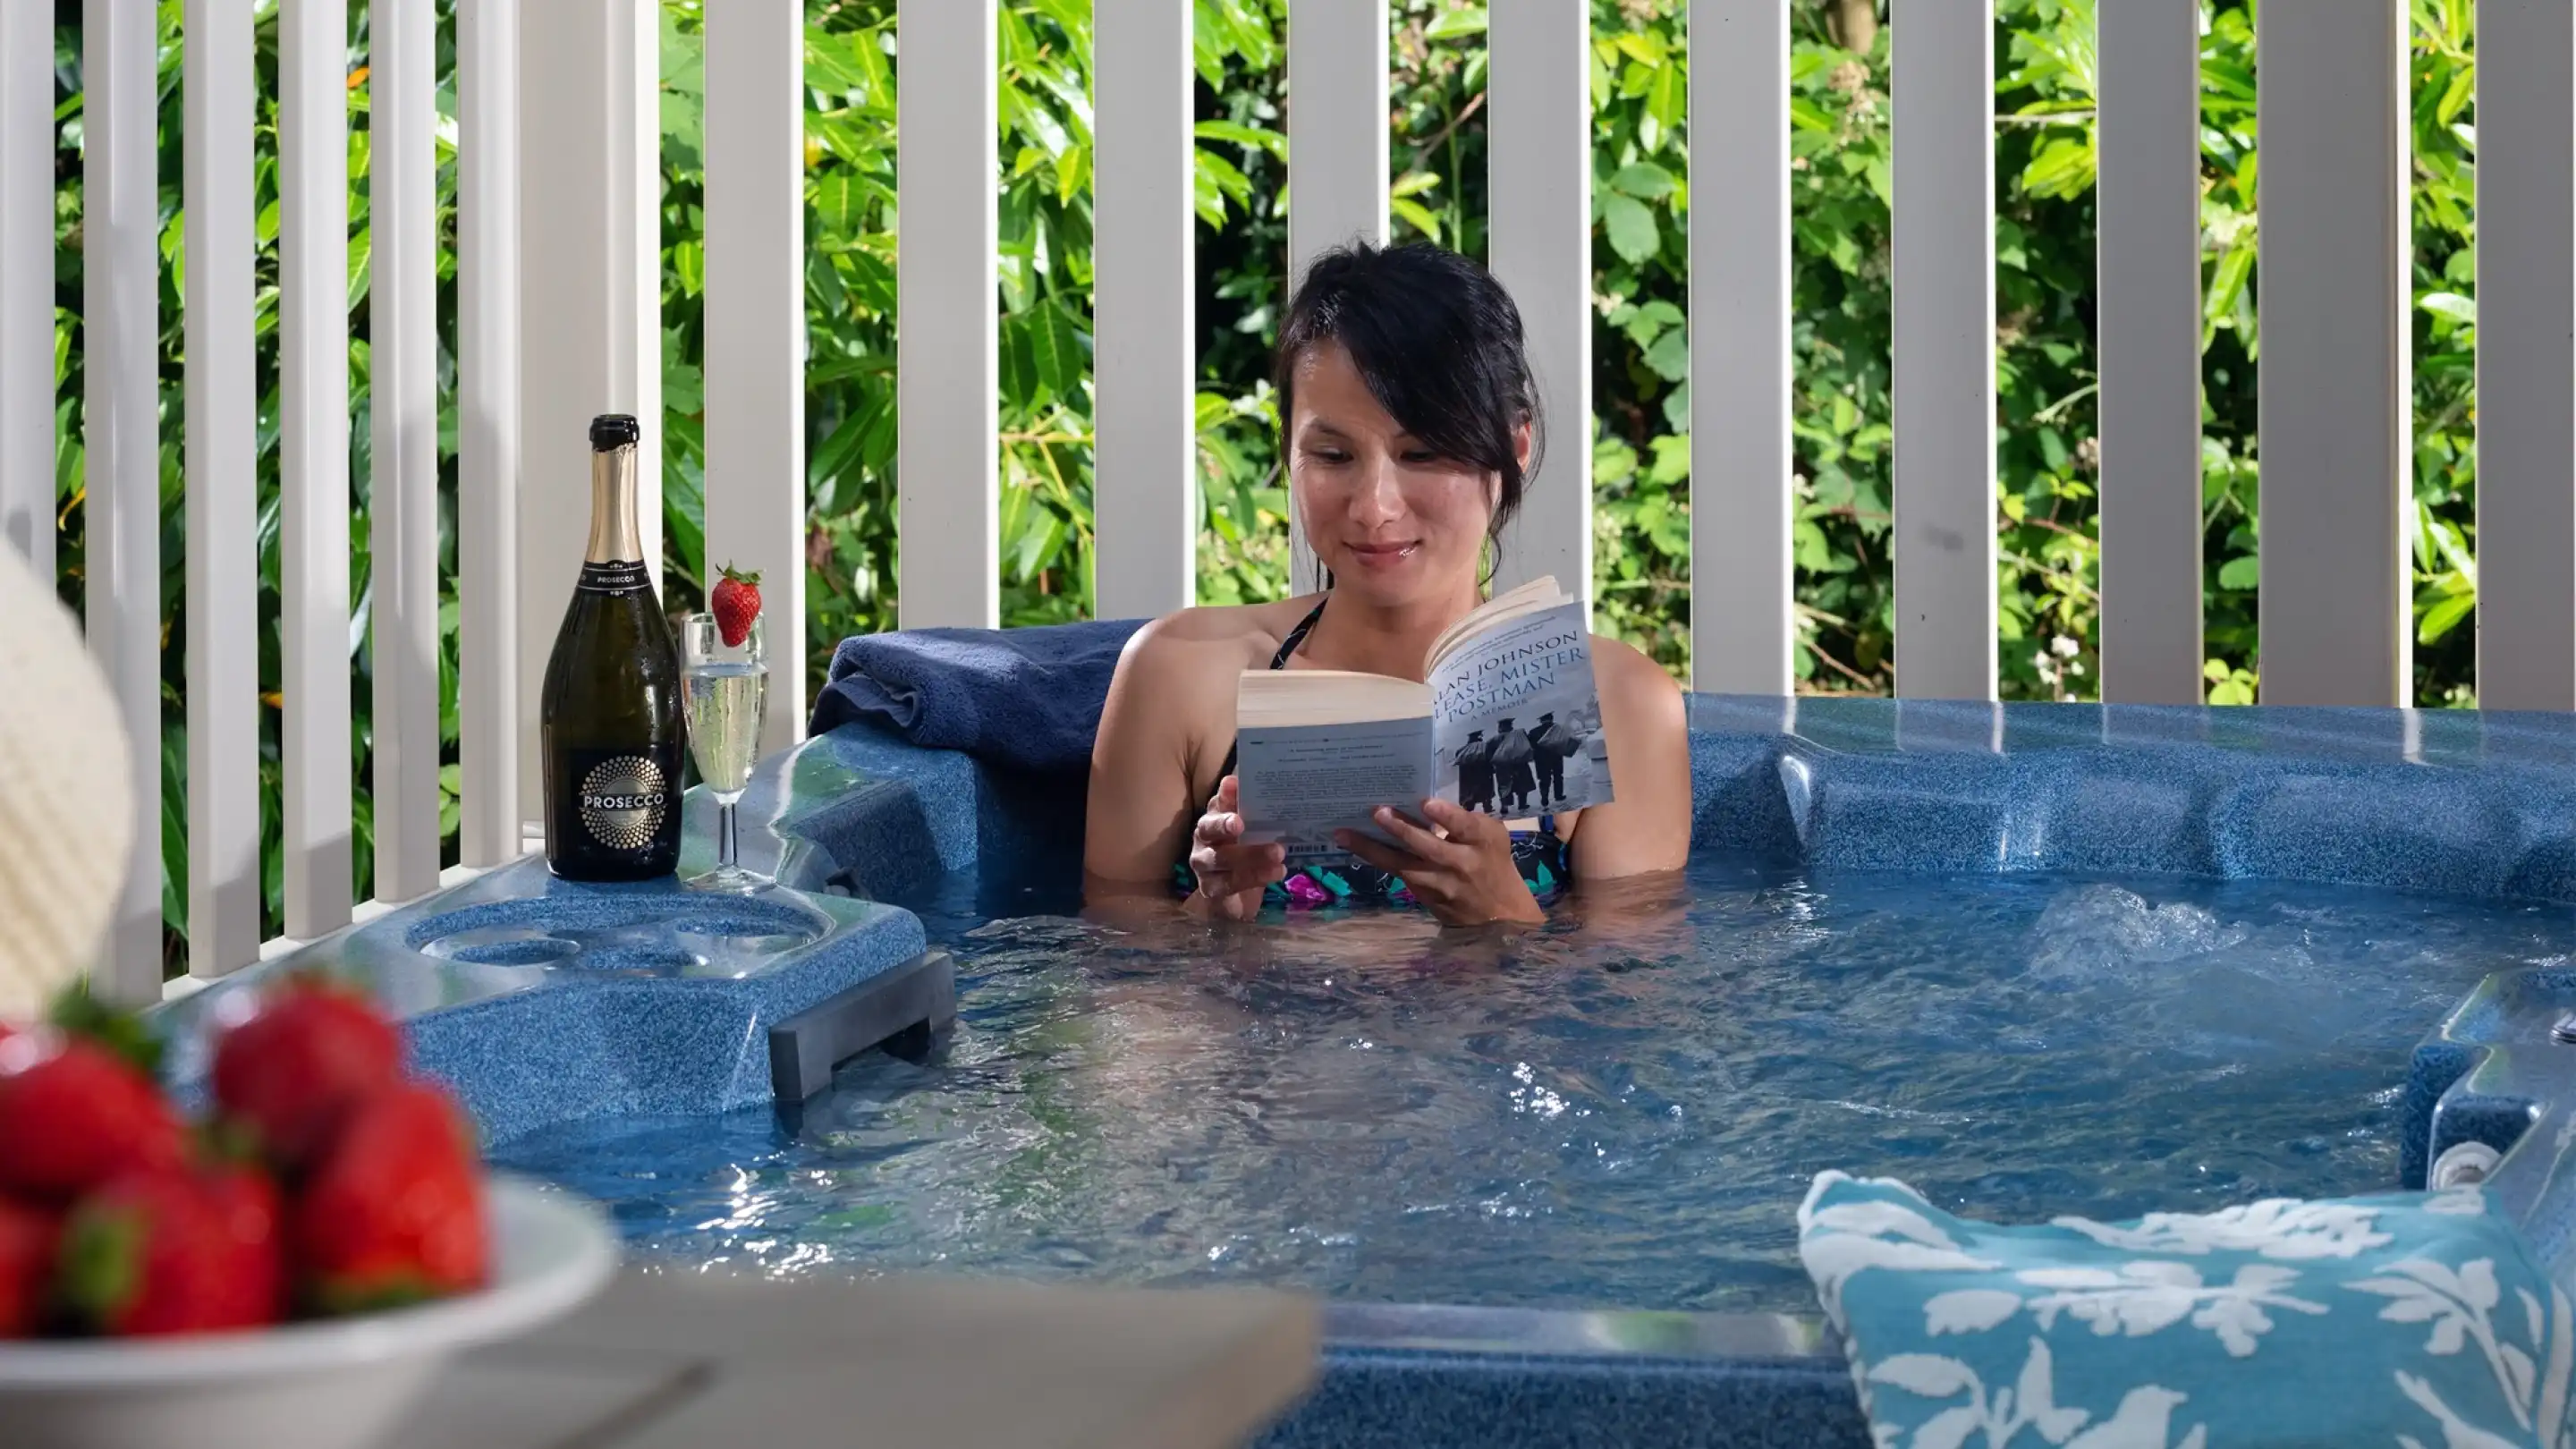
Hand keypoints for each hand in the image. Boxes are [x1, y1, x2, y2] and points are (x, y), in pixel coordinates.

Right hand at [1184, 776, 1284, 921]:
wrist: (1236, 900)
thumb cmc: (1248, 856)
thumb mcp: (1257, 834)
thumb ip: (1264, 817)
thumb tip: (1289, 796)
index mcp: (1216, 818)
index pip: (1218, 802)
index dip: (1224, 794)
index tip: (1233, 783)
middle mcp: (1204, 838)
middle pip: (1208, 828)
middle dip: (1223, 824)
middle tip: (1239, 823)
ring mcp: (1204, 864)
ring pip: (1220, 858)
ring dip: (1251, 855)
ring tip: (1278, 853)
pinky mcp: (1211, 888)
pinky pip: (1230, 882)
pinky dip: (1255, 877)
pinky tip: (1277, 872)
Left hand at [1336, 798, 1546, 928]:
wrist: (1499, 916)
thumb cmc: (1494, 864)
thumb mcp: (1491, 838)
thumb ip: (1465, 821)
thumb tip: (1427, 802)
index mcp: (1483, 842)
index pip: (1465, 827)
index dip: (1446, 816)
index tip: (1426, 803)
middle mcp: (1461, 863)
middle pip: (1428, 847)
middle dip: (1401, 828)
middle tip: (1376, 811)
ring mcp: (1439, 884)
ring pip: (1402, 865)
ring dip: (1371, 848)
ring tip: (1344, 833)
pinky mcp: (1424, 897)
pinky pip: (1396, 874)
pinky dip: (1375, 859)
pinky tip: (1353, 845)